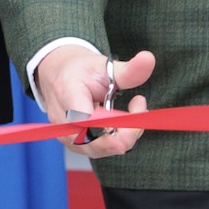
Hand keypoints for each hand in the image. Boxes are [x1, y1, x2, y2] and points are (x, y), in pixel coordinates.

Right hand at [35, 44, 155, 158]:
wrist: (59, 74)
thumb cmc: (81, 70)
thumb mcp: (104, 65)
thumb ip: (128, 69)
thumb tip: (149, 58)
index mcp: (67, 91)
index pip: (84, 119)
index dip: (109, 128)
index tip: (133, 120)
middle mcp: (60, 116)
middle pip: (90, 140)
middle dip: (122, 136)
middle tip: (140, 115)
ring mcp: (62, 131)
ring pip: (94, 149)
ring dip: (120, 139)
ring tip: (133, 117)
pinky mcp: (69, 140)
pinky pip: (93, 149)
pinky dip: (113, 142)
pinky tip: (122, 126)